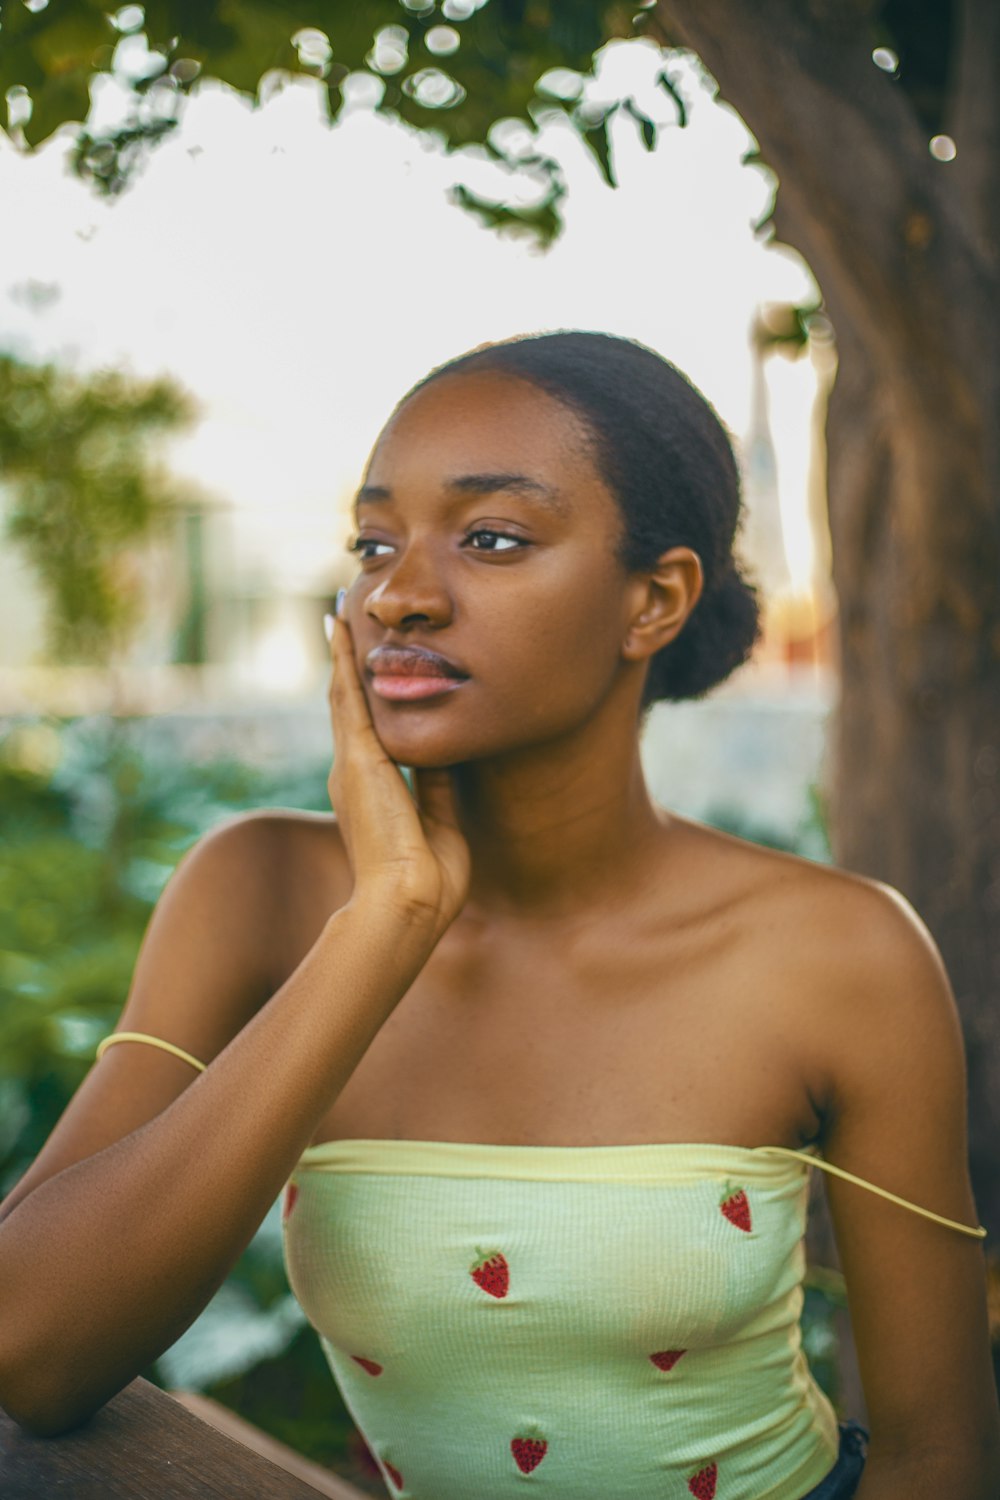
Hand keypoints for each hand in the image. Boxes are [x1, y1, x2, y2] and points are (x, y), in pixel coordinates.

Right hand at [325, 605, 470, 940]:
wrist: (408, 902)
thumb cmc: (429, 878)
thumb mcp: (439, 820)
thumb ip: (437, 786)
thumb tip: (446, 753)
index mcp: (373, 792)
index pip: (370, 733)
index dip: (368, 698)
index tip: (371, 666)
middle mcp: (354, 774)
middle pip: (349, 707)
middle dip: (347, 667)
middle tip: (343, 624)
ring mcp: (352, 765)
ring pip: (344, 696)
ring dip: (342, 654)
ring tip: (338, 616)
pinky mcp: (357, 760)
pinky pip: (348, 699)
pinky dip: (344, 663)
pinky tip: (342, 631)